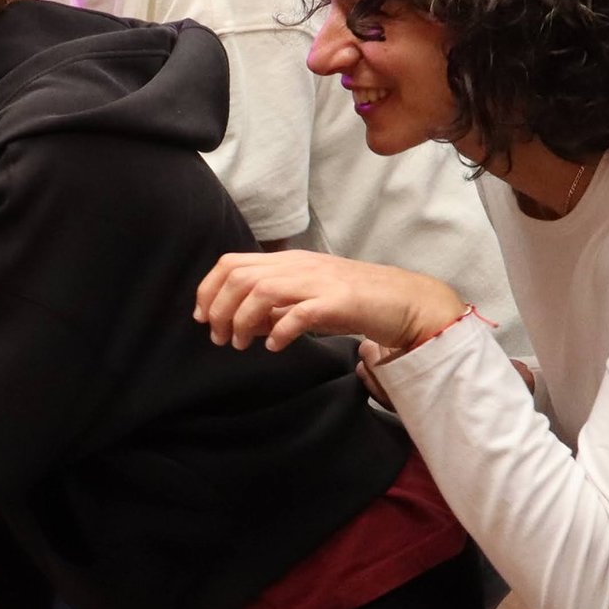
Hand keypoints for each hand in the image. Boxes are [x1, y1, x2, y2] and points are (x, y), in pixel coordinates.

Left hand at [193, 250, 466, 354]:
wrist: (405, 301)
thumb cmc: (352, 303)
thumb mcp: (304, 300)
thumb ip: (271, 308)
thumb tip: (237, 324)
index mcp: (287, 262)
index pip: (231, 263)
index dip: (208, 290)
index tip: (203, 318)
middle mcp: (299, 266)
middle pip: (239, 276)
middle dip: (219, 309)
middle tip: (220, 339)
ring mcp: (319, 281)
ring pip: (261, 290)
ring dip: (242, 320)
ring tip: (241, 344)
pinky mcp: (339, 301)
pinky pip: (299, 312)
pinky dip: (279, 331)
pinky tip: (275, 346)